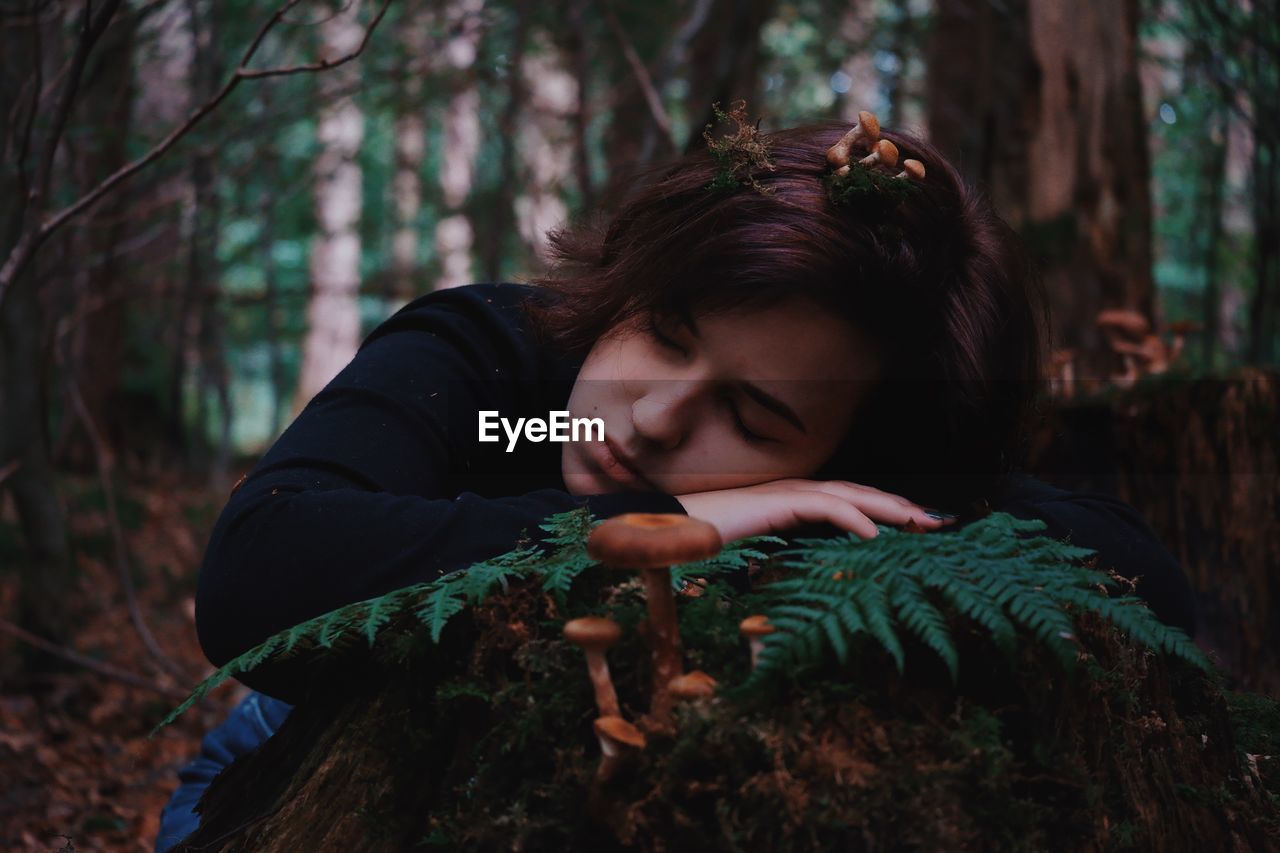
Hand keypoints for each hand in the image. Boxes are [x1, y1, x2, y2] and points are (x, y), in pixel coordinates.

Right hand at [674, 478, 954, 543]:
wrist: (662, 530)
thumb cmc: (700, 546)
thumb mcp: (750, 559)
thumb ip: (778, 565)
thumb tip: (807, 590)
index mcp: (790, 504)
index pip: (849, 502)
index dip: (886, 510)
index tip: (919, 527)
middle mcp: (792, 493)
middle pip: (858, 493)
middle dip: (902, 506)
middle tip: (941, 522)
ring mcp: (783, 494)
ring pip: (848, 495)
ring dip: (889, 507)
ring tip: (922, 523)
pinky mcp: (773, 503)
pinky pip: (821, 507)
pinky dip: (851, 517)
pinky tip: (875, 534)